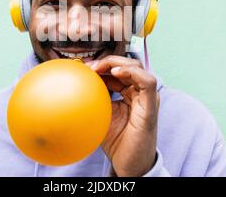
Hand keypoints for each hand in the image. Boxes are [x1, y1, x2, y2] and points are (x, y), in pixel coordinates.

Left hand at [86, 55, 159, 176]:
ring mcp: (147, 98)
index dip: (102, 65)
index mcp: (130, 93)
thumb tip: (75, 87)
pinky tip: (115, 72)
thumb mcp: (101, 115)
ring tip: (98, 68)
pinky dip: (132, 72)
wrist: (129, 164)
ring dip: (117, 63)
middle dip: (108, 61)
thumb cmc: (117, 142)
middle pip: (128, 64)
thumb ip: (94, 99)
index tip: (84, 68)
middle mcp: (140, 92)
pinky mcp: (150, 106)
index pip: (118, 70)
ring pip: (137, 67)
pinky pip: (147, 82)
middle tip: (89, 67)